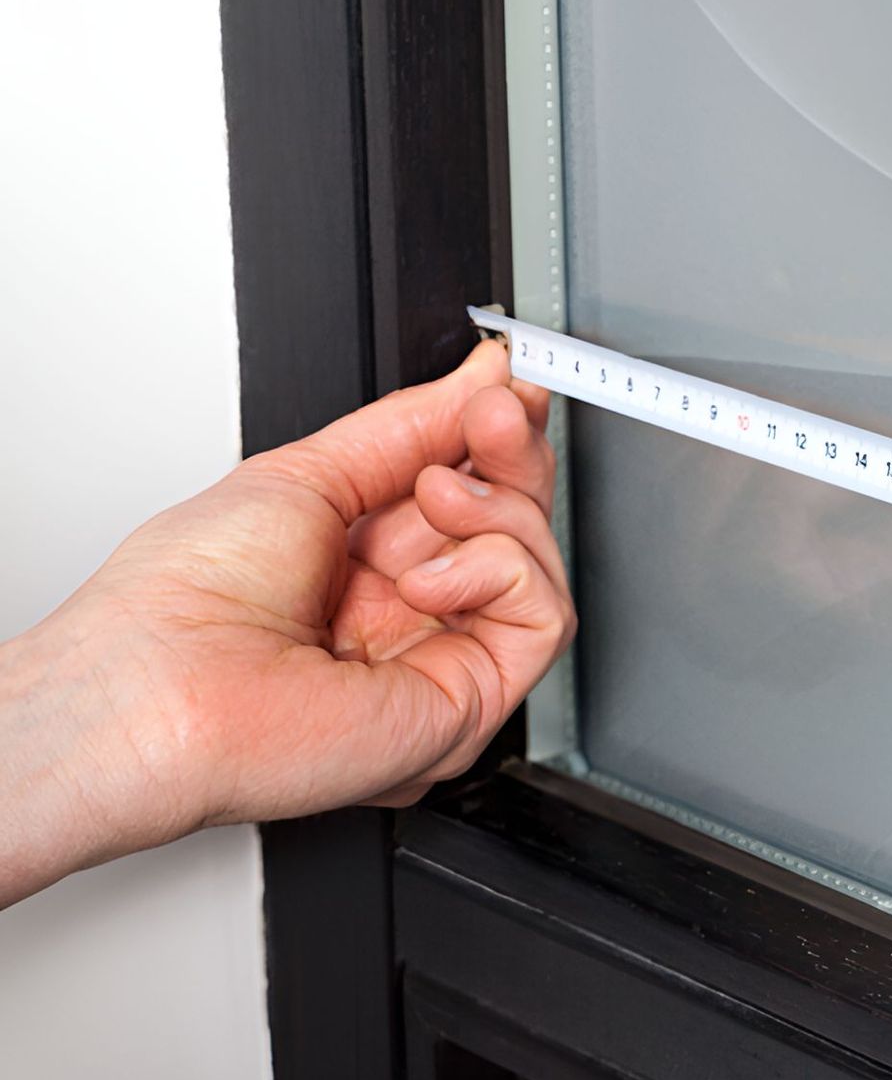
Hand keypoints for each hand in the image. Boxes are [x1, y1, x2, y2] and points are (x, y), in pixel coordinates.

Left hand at [1, 340, 572, 903]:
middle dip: (513, 454)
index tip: (504, 386)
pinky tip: (427, 578)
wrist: (157, 686)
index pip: (473, 493)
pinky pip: (546, 616)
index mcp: (369, 563)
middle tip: (491, 416)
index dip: (498, 437)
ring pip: (540, 563)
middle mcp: (414, 614)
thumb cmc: (185, 603)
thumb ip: (412, 426)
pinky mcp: (473, 702)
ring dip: (498, 510)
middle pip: (521, 521)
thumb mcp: (309, 473)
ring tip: (428, 499)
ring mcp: (444, 658)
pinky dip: (500, 571)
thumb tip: (483, 377)